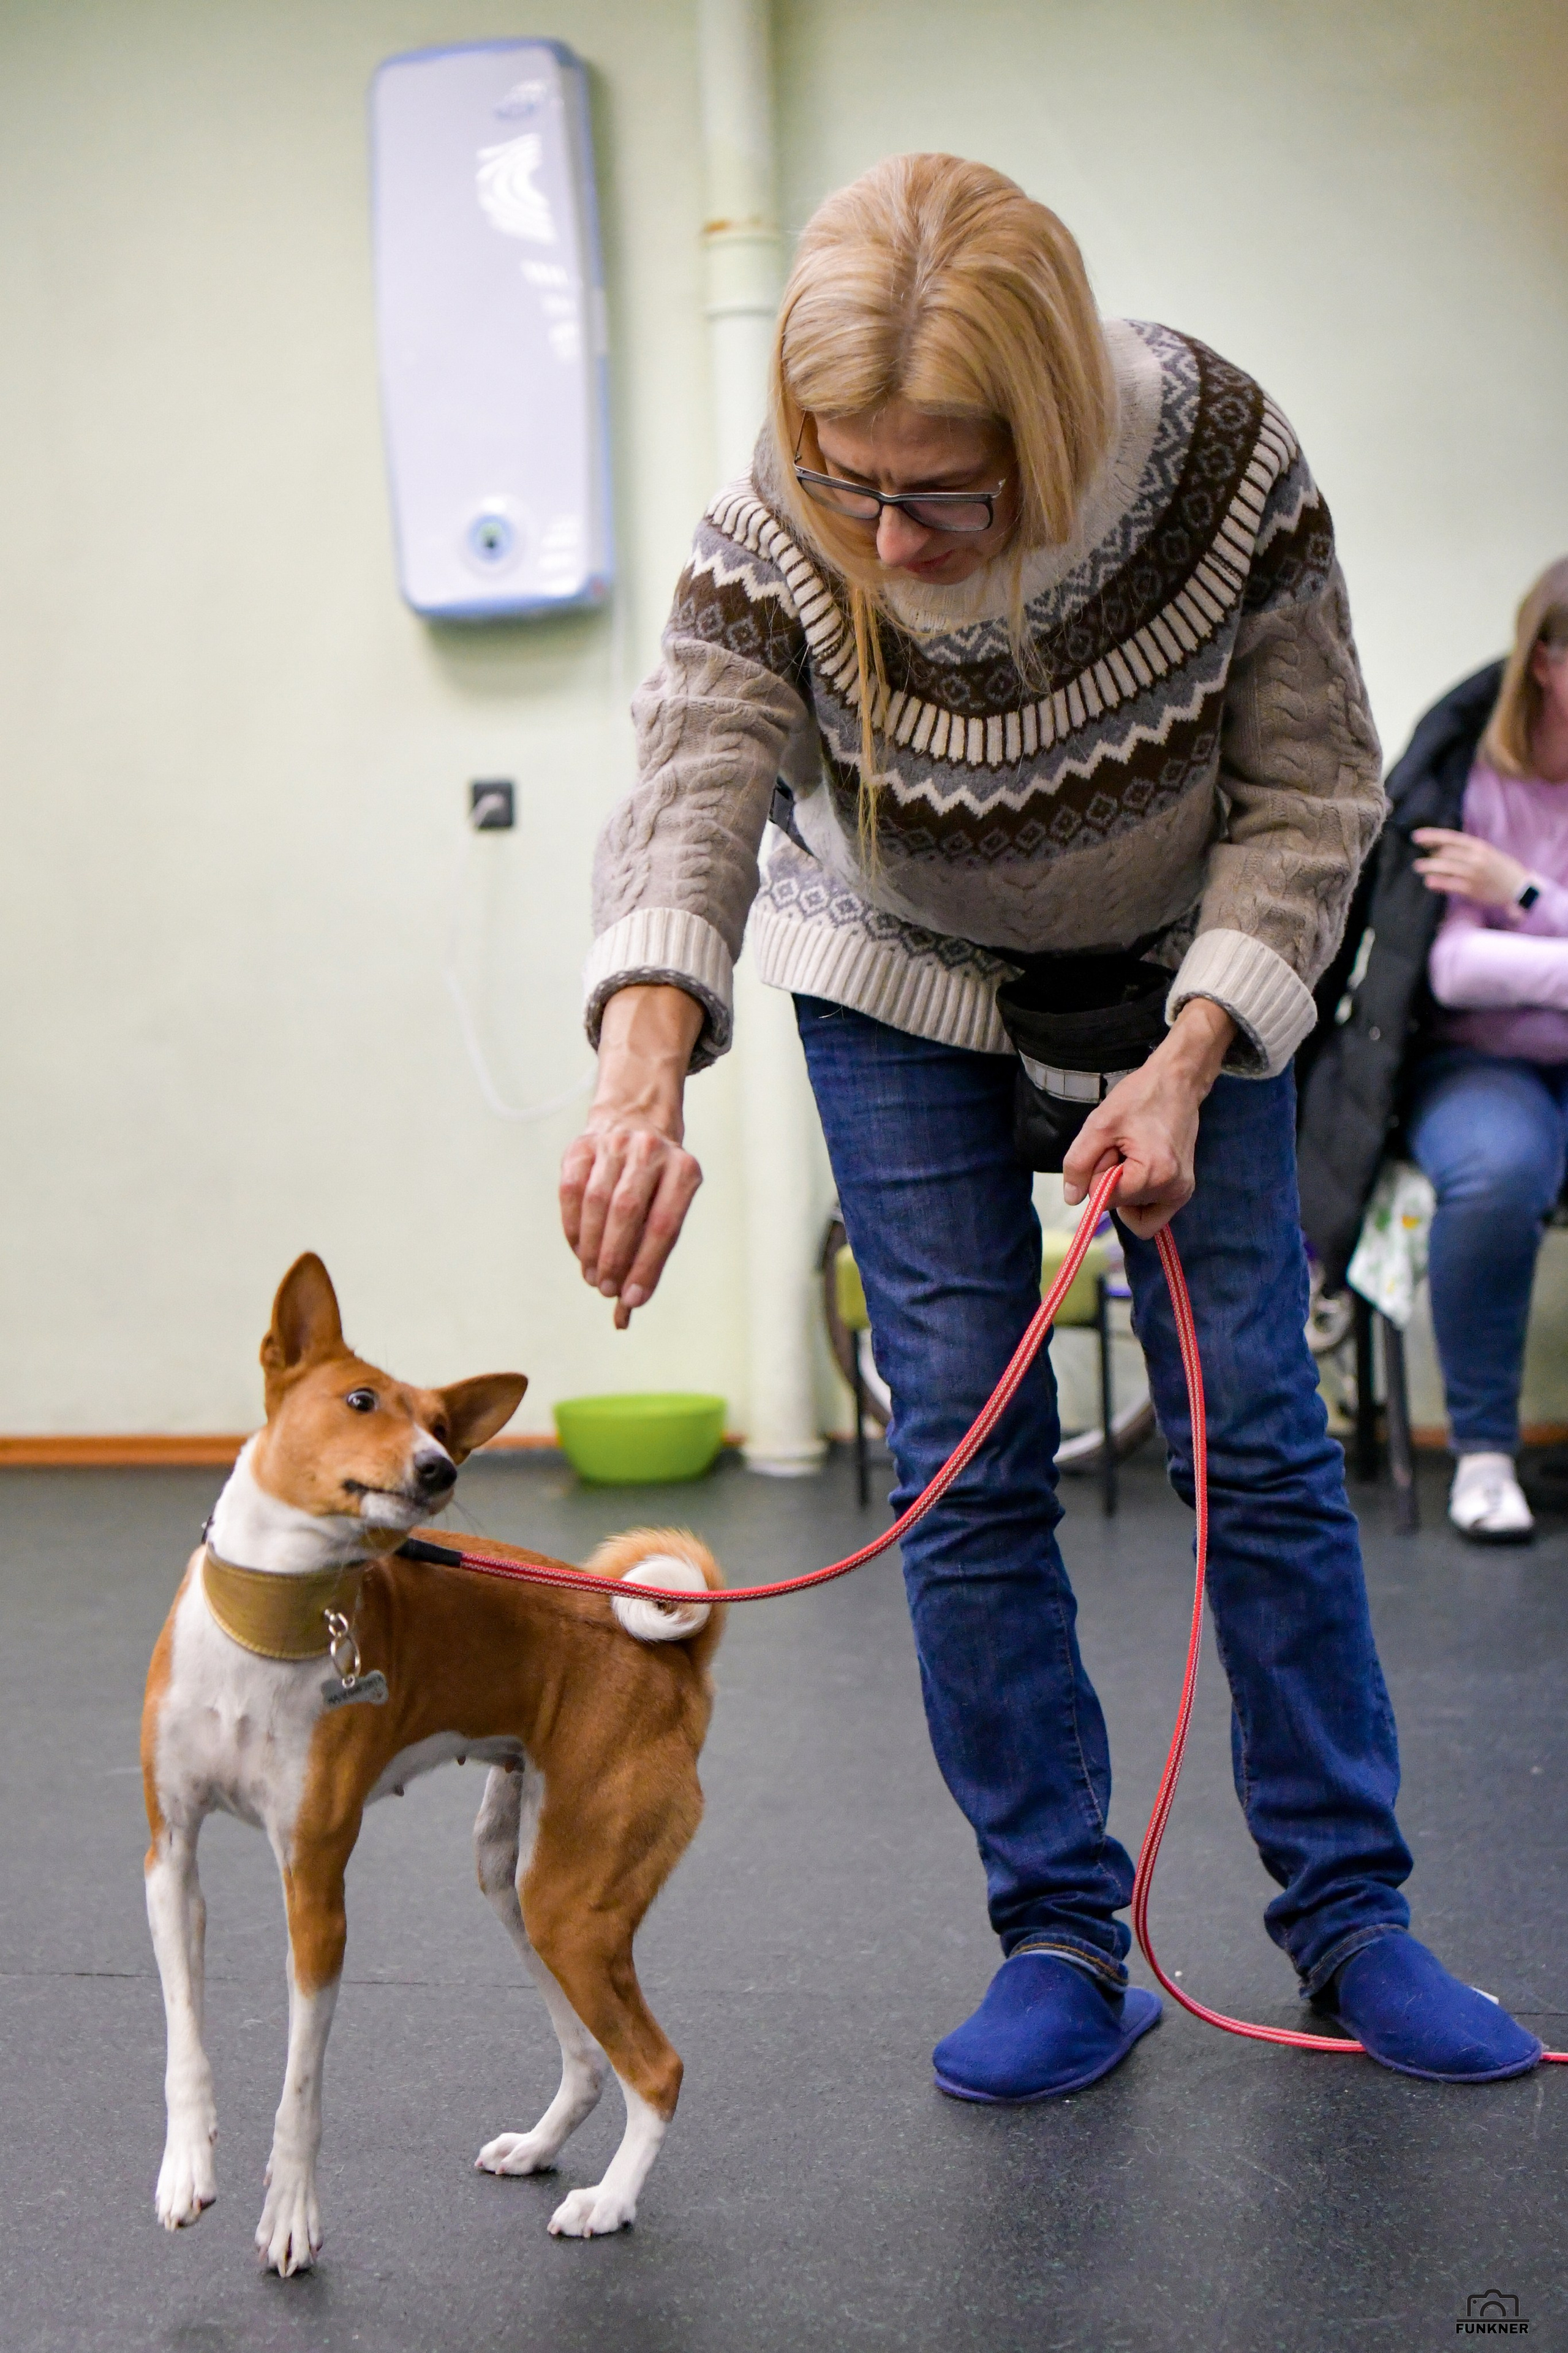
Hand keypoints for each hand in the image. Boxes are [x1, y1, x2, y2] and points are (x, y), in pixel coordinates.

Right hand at [559, 986, 705, 1328]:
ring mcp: (614, 1144)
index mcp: (684, 1170)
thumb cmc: (657, 1183)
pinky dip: (572, 1227)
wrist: (635, 1119)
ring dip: (591, 1247)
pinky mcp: (582, 1146)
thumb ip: (652, 1253)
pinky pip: (571, 1191)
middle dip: (615, 1258)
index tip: (632, 1299)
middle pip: (627, 1212)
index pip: (664, 1226)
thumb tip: (625, 1313)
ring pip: (596, 1202)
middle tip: (607, 1289)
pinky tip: (579, 1251)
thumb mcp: (670, 1206)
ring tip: (593, 1277)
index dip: (646, 1266)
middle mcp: (651, 1152)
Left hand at [1061, 998, 1235, 1239]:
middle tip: (1123, 1147)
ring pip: (1135, 1210)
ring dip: (1126, 1187)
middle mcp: (1173, 1191)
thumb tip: (1072, 1199)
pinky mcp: (1184, 1190)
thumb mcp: (1098, 1125)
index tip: (1111, 1148)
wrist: (1176, 1083)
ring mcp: (1182, 1192)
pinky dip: (1139, 1196)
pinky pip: (1153, 1213)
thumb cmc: (1138, 1098)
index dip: (1099, 1175)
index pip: (1106, 1201)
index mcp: (1154, 1175)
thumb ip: (1078, 1164)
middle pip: (1121, 1206)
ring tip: (1133, 1154)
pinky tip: (1140, 1168)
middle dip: (1113, 1181)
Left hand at [1411, 827, 1528, 909]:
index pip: (1451, 838)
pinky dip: (1438, 882)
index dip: (1432, 836)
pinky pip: (1451, 884)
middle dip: (1430, 854)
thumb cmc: (1500, 869)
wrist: (1519, 887)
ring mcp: (1474, 874)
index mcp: (1479, 846)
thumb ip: (1465, 851)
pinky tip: (1428, 881)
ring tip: (1418, 867)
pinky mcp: (1472, 889)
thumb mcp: (1486, 853)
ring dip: (1429, 867)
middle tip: (1419, 855)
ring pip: (1446, 867)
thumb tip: (1439, 850)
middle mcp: (1476, 858)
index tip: (1416, 836)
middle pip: (1446, 852)